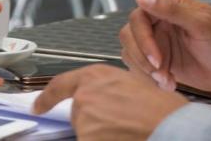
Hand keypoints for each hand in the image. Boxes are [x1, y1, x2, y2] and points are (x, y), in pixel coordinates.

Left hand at [33, 64, 186, 140]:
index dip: (46, 98)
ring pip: (85, 132)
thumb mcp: (133, 84)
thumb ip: (109, 90)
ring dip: (100, 135)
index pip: (60, 85)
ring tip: (127, 130)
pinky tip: (123, 138)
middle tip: (120, 123)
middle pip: (78, 114)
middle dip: (93, 121)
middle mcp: (85, 95)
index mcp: (96, 76)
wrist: (171, 126)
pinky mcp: (85, 138)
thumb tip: (103, 101)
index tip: (39, 106)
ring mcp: (84, 118)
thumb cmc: (161, 108)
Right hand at [120, 0, 210, 92]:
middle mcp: (158, 19)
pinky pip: (139, 68)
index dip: (143, 40)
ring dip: (145, 71)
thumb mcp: (200, 24)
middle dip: (142, 58)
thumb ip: (170, 9)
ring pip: (131, 52)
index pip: (138, 18)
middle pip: (129, 36)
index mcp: (167, 4)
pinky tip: (169, 84)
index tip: (157, 60)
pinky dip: (149, 79)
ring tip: (167, 81)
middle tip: (162, 74)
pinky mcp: (159, 60)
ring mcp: (157, 40)